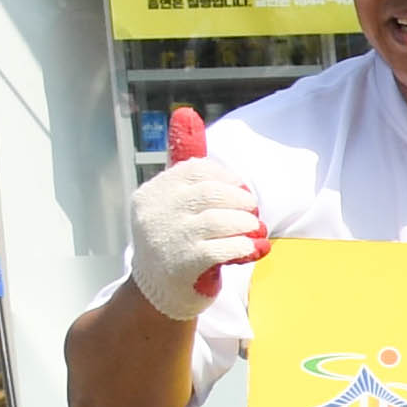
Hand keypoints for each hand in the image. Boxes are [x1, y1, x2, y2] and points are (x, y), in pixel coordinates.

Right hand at [129, 111, 261, 317]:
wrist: (159, 293)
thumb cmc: (175, 241)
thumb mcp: (175, 202)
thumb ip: (185, 165)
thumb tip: (186, 113)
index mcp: (153, 193)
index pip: (197, 171)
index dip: (228, 179)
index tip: (241, 192)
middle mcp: (154, 212)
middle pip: (212, 194)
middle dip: (241, 202)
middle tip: (252, 214)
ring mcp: (166, 238)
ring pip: (219, 220)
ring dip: (246, 225)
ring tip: (254, 232)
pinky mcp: (181, 263)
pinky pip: (222, 247)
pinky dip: (245, 246)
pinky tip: (252, 250)